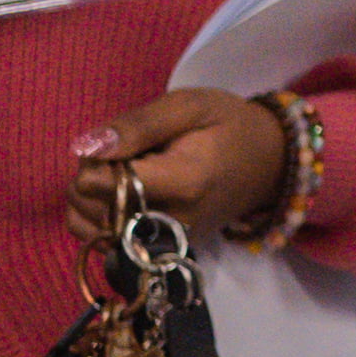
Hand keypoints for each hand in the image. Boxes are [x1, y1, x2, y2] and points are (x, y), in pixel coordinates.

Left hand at [70, 89, 292, 244]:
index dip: (97, 157)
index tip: (126, 143)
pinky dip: (97, 217)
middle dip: (95, 174)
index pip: (95, 184)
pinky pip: (101, 239)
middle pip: (87, 203)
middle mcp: (170, 221)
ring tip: (131, 175)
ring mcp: (164, 241)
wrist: (269, 164)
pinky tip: (121, 196)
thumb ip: (138, 124)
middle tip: (133, 155)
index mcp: (182, 182)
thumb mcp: (189, 106)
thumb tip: (87, 147)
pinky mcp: (160, 250)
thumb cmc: (228, 126)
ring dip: (94, 195)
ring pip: (88, 222)